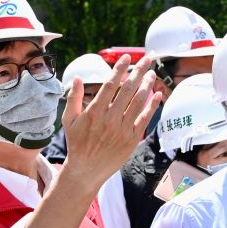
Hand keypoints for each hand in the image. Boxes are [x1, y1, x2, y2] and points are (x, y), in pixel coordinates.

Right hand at [60, 55, 159, 190]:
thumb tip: (77, 77)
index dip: (120, 69)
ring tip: (152, 74)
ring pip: (138, 103)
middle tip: (147, 59)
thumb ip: (73, 98)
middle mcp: (110, 119)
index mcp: (94, 112)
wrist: (86, 170)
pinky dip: (152, 107)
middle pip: (128, 90)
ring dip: (147, 85)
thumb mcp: (69, 120)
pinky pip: (144, 119)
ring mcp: (122, 130)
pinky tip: (157, 95)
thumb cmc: (77, 143)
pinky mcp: (131, 140)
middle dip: (139, 72)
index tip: (127, 57)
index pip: (110, 85)